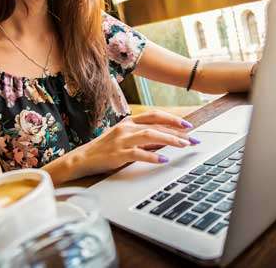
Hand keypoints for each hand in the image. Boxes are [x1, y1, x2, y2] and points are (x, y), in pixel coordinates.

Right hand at [71, 110, 199, 176]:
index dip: (172, 119)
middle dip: (177, 131)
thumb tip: (165, 139)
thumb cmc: (105, 149)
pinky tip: (163, 160)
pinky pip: (139, 153)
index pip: (154, 115)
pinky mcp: (118, 154)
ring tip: (183, 145)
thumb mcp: (123, 138)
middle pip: (156, 125)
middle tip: (193, 138)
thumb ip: (141, 136)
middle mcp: (126, 128)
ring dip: (169, 140)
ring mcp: (122, 140)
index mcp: (128, 122)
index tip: (187, 125)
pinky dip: (153, 156)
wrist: (82, 159)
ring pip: (150, 135)